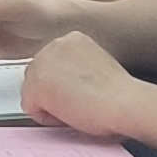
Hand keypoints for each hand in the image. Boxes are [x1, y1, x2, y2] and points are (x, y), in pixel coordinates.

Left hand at [17, 31, 146, 133]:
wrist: (125, 103)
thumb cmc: (120, 94)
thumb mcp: (95, 68)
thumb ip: (75, 70)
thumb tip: (63, 84)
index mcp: (72, 39)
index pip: (52, 65)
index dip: (65, 85)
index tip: (83, 91)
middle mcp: (54, 45)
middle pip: (37, 76)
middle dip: (53, 93)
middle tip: (80, 102)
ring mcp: (42, 62)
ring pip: (32, 92)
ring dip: (51, 105)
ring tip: (77, 107)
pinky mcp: (36, 84)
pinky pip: (30, 107)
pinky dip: (47, 117)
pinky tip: (70, 113)